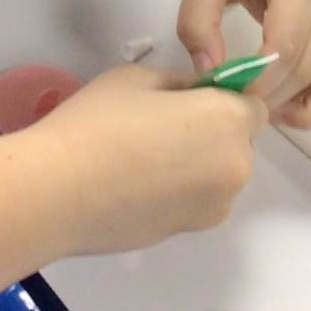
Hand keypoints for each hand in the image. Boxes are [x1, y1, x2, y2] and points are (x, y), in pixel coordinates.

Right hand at [31, 66, 262, 256]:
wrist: (56, 192)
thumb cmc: (96, 123)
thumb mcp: (138, 78)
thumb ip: (182, 84)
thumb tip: (197, 96)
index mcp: (228, 121)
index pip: (254, 106)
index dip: (225, 99)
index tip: (190, 98)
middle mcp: (235, 167)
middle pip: (240, 142)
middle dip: (214, 131)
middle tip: (161, 126)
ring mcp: (214, 206)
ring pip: (221, 174)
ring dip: (199, 163)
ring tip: (144, 159)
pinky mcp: (189, 232)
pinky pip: (199, 200)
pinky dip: (181, 191)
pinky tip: (138, 185)